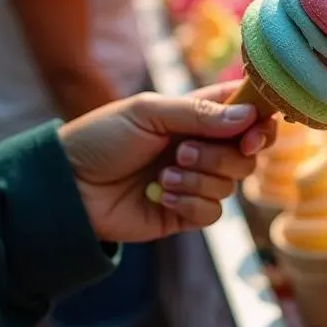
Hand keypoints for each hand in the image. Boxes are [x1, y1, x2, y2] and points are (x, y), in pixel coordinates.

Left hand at [58, 88, 276, 242]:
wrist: (67, 186)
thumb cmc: (102, 138)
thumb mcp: (149, 112)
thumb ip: (200, 113)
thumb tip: (249, 116)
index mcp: (198, 115)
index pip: (247, 113)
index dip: (259, 122)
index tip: (250, 132)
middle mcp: (203, 147)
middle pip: (246, 154)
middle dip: (220, 155)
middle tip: (183, 152)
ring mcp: (195, 181)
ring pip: (231, 185)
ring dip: (198, 180)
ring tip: (163, 176)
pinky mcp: (184, 214)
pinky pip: (213, 213)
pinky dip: (191, 204)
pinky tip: (161, 197)